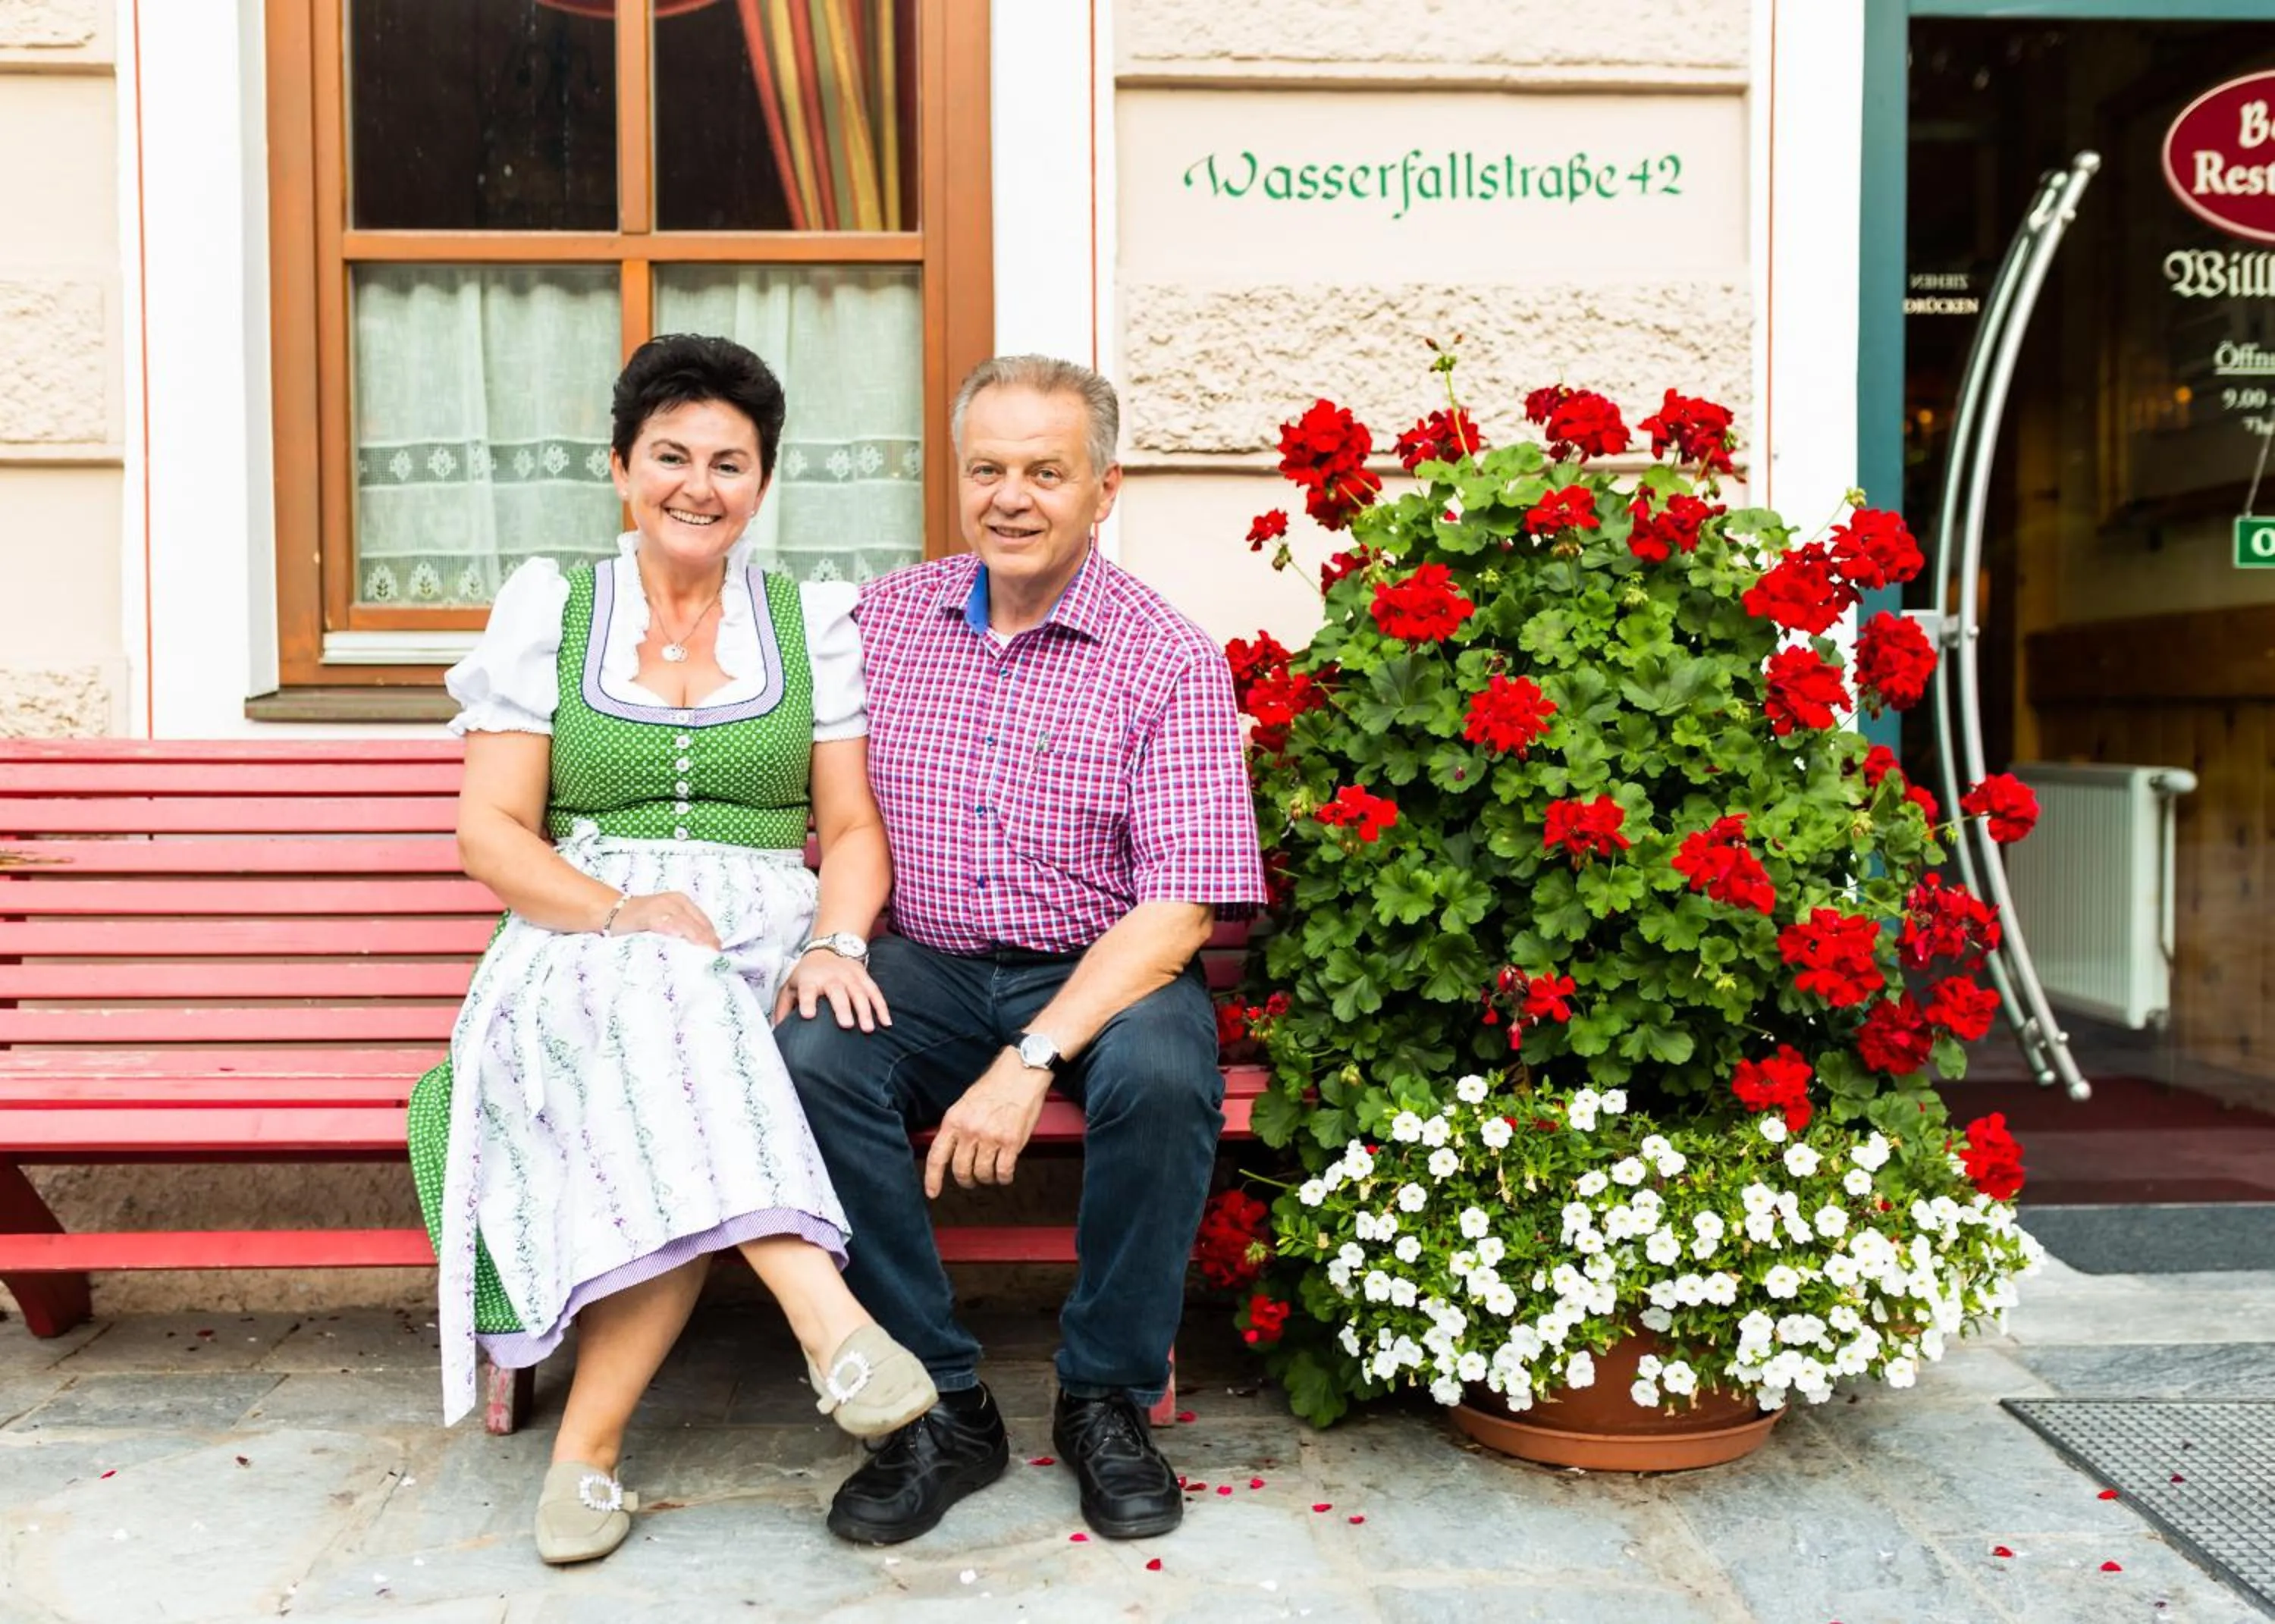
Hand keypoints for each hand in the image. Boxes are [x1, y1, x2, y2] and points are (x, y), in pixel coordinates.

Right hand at [606, 891, 721, 951]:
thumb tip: (704, 944)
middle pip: (696, 921)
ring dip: (695, 936)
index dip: (711, 934)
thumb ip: (684, 928)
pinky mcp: (648, 914)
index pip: (702, 919)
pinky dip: (674, 931)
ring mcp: (661, 906)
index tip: (718, 949)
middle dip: (706, 937)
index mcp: (681, 901)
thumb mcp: (668, 919)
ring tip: (704, 949)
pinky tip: (681, 939)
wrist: (614, 911)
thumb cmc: (643, 918)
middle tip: (714, 953)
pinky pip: (664, 924)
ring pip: (684, 923)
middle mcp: (674, 901)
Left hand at [773, 946, 891, 1029]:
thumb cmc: (807, 976)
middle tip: (846, 1026)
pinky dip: (882, 1007)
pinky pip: (875, 992)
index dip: (807, 1002)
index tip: (807, 1015)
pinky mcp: (864, 977)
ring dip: (865, 1010)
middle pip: (837, 992)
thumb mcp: (790, 987)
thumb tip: (776, 1031)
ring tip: (868, 1029)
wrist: (827, 950)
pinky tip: (886, 1022)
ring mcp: (849, 976)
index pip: (807, 990)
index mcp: (810, 980)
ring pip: (859, 992)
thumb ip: (783, 1009)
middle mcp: (830, 977)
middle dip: (842, 1008)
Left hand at [924, 1051, 1051, 1196]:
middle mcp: (970, 1130)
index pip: (937, 1156)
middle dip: (965, 1180)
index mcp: (954, 1120)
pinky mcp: (1011, 1142)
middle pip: (960, 1170)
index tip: (933, 1192)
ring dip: (986, 1179)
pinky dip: (1004, 1177)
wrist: (1021, 1072)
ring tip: (991, 1174)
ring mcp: (991, 1137)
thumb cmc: (995, 1084)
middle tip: (971, 1180)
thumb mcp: (965, 1102)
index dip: (932, 1179)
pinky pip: (1004, 1171)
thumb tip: (953, 1148)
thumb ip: (958, 1125)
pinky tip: (1005, 1174)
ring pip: (982, 1174)